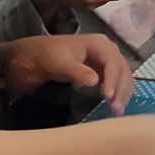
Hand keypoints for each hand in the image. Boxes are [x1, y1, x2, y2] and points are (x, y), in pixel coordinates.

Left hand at [3, 35, 132, 110]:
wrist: (32, 58)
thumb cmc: (45, 56)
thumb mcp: (59, 63)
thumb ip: (77, 72)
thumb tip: (96, 81)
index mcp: (98, 43)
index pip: (113, 62)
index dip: (113, 79)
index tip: (108, 97)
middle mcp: (106, 50)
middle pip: (122, 69)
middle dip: (121, 89)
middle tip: (115, 109)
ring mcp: (105, 61)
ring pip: (122, 77)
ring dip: (122, 93)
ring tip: (116, 111)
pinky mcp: (101, 72)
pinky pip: (116, 82)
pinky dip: (118, 93)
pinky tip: (115, 105)